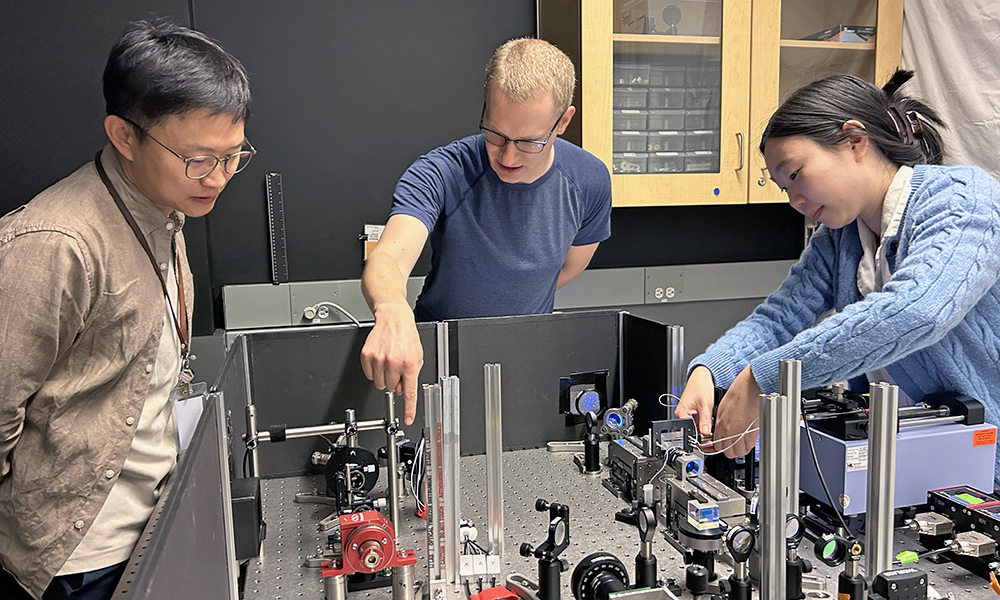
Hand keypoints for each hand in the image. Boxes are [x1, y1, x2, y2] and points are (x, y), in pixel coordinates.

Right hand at [360, 302, 422, 424]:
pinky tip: (380, 359)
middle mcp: (393, 363)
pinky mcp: (367, 356)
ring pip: (378, 383)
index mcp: (409, 364)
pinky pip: (368, 375)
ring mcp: (378, 360)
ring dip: (383, 377)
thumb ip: (411, 376)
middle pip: (390, 388)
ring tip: (389, 362)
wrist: (393, 318)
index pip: (408, 392)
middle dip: (394, 381)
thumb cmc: (407, 336)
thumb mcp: (417, 357)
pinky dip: (374, 370)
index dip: (408, 408)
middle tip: (397, 368)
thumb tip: (401, 391)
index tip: (407, 419)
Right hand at [674, 366, 715, 436]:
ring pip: (694, 427)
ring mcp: (685, 414)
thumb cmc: (700, 386)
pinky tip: (707, 418)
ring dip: (702, 428)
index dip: (699, 437)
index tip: (708, 439)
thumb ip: (705, 420)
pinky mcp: (690, 413)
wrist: (701, 377)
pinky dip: (702, 423)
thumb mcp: (705, 404)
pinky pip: (696, 422)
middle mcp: (681, 415)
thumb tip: (705, 433)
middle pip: (691, 431)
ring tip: (709, 421)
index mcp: (681, 414)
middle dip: (702, 433)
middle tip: (711, 431)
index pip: (688, 432)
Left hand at [712, 365, 761, 457]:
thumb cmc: (739, 391)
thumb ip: (722, 421)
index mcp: (720, 422)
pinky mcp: (752, 431)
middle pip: (727, 451)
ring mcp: (740, 432)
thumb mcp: (723, 406)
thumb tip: (722, 430)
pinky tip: (749, 441)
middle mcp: (729, 429)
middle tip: (733, 446)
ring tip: (742, 444)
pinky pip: (749, 446)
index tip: (724, 446)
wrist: (751, 386)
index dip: (720, 447)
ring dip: (740, 450)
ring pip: (738, 451)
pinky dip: (749, 446)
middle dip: (730, 451)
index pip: (716, 444)